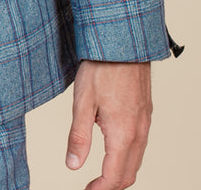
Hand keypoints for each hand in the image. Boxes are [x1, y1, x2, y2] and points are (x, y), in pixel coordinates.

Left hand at [66, 60, 151, 189]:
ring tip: (100, 173)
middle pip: (128, 174)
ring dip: (120, 172)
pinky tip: (113, 148)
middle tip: (92, 187)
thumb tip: (72, 165)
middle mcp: (138, 132)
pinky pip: (140, 144)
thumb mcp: (82, 102)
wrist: (123, 43)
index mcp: (122, 134)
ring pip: (136, 160)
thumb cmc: (102, 68)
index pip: (114, 177)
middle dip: (111, 185)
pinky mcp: (145, 112)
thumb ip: (78, 136)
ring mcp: (145, 122)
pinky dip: (128, 156)